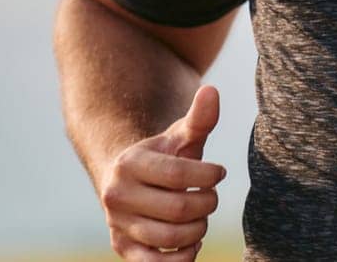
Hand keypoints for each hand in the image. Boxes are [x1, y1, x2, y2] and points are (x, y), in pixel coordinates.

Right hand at [98, 84, 227, 260]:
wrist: (129, 181)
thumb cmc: (164, 157)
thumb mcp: (180, 136)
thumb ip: (199, 118)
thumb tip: (212, 91)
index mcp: (131, 163)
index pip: (179, 174)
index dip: (208, 175)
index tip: (219, 172)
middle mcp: (117, 195)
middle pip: (178, 208)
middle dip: (207, 204)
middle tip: (212, 197)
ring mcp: (118, 224)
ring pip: (170, 237)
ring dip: (198, 230)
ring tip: (202, 217)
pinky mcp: (122, 248)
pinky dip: (181, 258)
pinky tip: (192, 243)